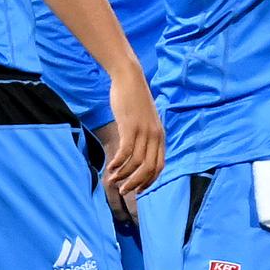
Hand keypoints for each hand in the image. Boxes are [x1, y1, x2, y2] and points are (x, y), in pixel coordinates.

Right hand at [105, 64, 164, 195]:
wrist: (130, 78)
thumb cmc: (134, 99)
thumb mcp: (145, 119)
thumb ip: (145, 135)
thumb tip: (137, 151)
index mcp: (160, 135)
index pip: (159, 166)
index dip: (149, 181)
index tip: (138, 189)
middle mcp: (154, 136)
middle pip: (149, 168)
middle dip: (136, 183)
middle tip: (123, 191)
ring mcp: (143, 131)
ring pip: (137, 162)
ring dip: (124, 175)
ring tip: (112, 181)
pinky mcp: (130, 126)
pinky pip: (126, 151)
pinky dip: (118, 163)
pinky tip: (110, 168)